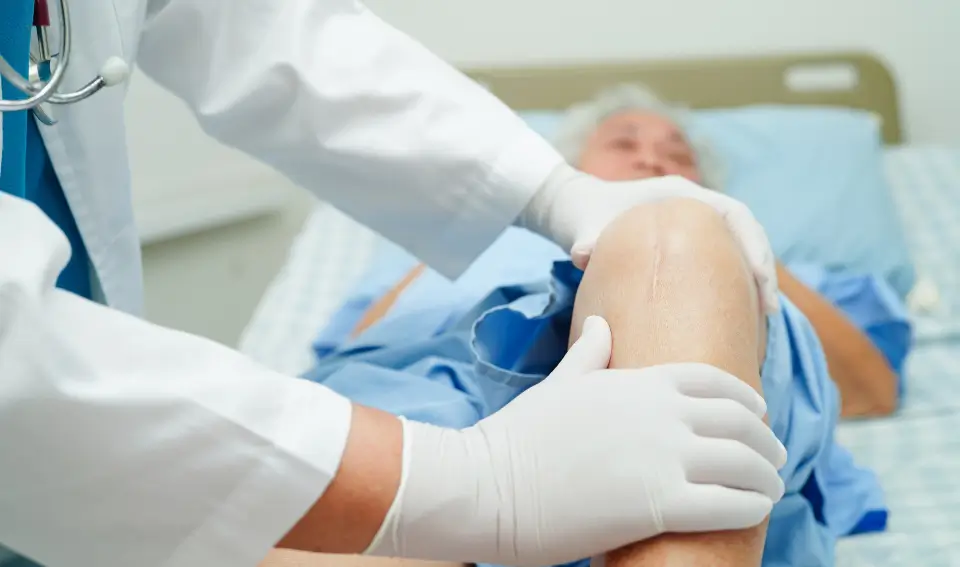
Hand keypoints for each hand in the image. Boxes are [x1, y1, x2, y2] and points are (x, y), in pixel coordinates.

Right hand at [365, 316, 785, 564]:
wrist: (488, 483)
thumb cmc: (519, 436)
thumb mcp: (560, 383)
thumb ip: (589, 353)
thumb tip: (602, 324)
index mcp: (639, 381)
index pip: (713, 381)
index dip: (745, 397)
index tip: (757, 412)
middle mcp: (660, 413)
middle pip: (739, 422)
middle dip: (764, 440)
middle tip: (773, 457)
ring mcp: (663, 457)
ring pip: (743, 464)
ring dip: (766, 477)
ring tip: (771, 488)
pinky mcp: (660, 505)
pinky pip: (729, 504)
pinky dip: (751, 507)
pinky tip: (756, 511)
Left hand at [521, 164, 778, 313]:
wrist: (573, 212)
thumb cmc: (583, 216)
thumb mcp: (582, 226)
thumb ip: (586, 238)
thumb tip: (582, 254)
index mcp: (682, 192)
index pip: (735, 214)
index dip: (753, 246)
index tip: (760, 280)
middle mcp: (694, 207)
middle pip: (745, 235)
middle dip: (761, 271)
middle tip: (767, 312)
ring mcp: (694, 228)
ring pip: (735, 253)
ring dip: (749, 284)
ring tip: (756, 323)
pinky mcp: (688, 250)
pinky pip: (719, 267)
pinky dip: (729, 290)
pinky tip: (730, 322)